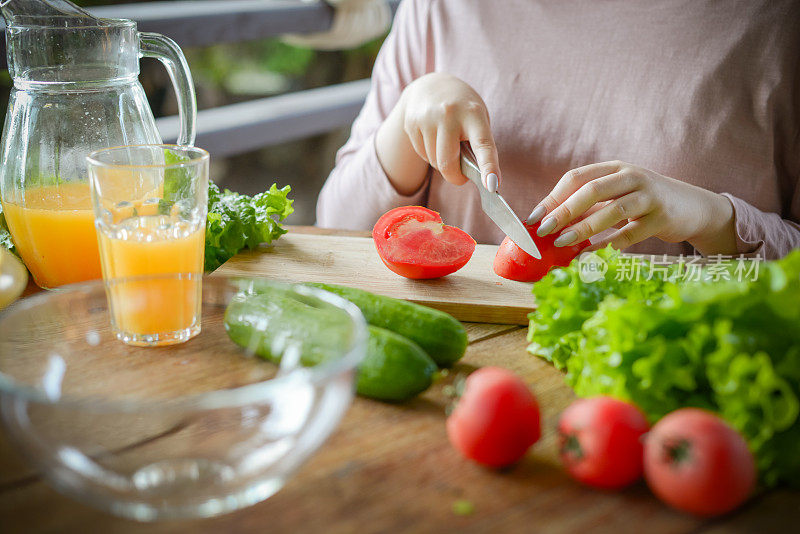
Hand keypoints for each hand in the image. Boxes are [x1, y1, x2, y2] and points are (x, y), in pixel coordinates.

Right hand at [376, 73, 499, 194]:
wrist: (432, 86)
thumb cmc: (462, 109)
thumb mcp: (476, 118)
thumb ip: (476, 144)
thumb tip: (472, 176)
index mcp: (473, 113)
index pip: (483, 144)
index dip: (489, 166)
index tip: (492, 185)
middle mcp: (449, 114)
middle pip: (448, 162)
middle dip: (455, 177)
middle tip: (461, 177)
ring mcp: (427, 118)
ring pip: (434, 161)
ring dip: (442, 163)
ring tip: (446, 146)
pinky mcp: (411, 123)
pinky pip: (422, 154)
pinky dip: (429, 155)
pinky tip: (433, 139)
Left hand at [526, 161, 737, 255]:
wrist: (691, 207)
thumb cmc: (643, 202)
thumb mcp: (616, 194)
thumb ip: (588, 203)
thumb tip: (547, 221)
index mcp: (614, 168)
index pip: (576, 177)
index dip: (552, 197)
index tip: (533, 218)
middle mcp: (632, 176)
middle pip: (592, 190)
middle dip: (564, 211)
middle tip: (544, 230)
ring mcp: (650, 196)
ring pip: (612, 210)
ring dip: (585, 228)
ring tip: (563, 242)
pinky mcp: (662, 218)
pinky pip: (630, 233)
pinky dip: (609, 245)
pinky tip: (591, 255)